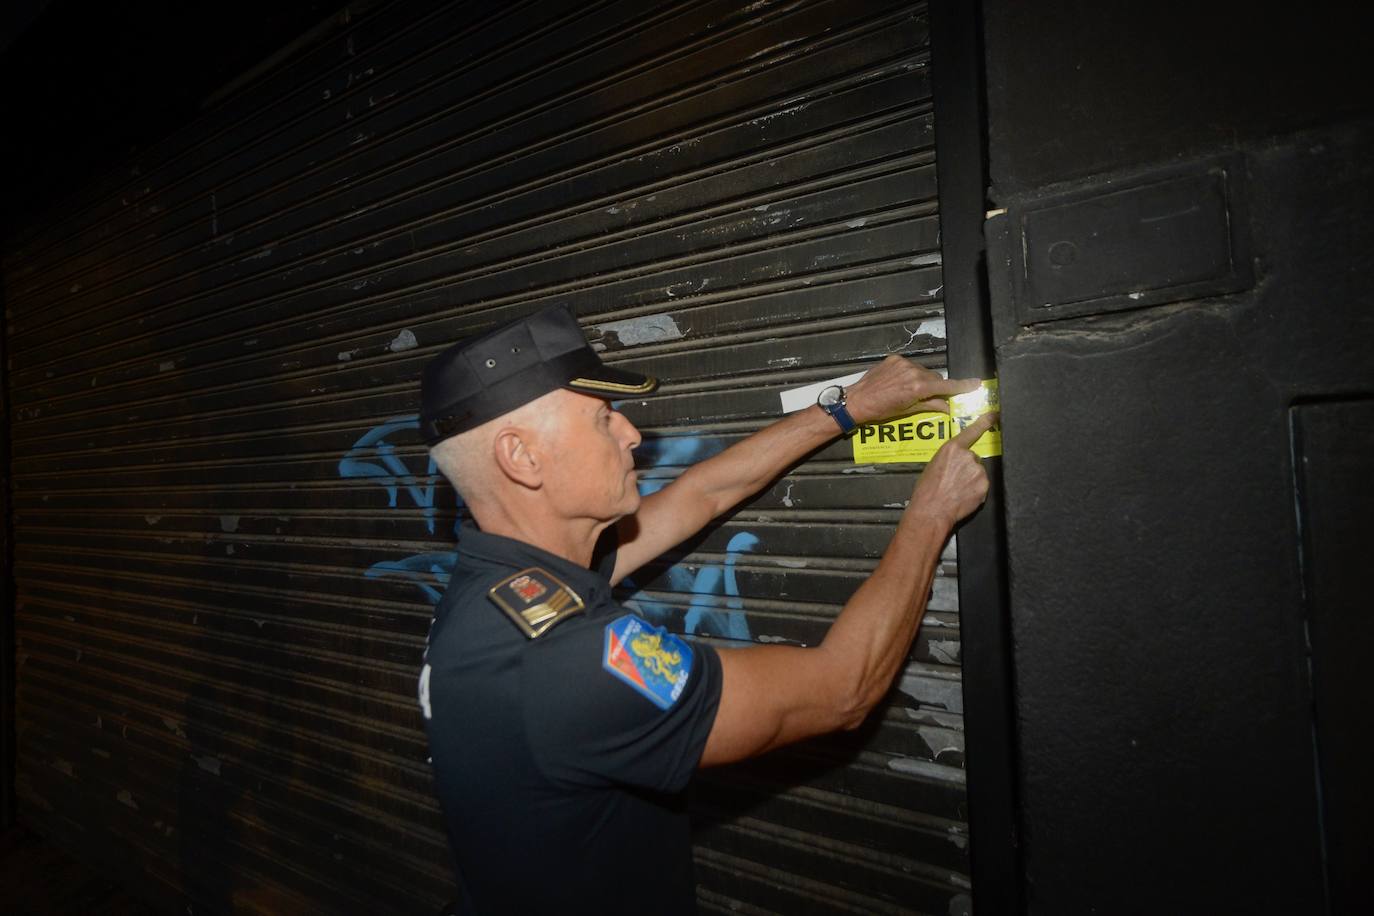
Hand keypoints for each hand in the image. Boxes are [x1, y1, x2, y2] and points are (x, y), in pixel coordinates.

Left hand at [843, 355, 981, 424]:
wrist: (857, 400)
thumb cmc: (881, 411)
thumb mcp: (908, 411)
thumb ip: (930, 405)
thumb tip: (948, 406)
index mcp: (918, 387)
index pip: (946, 386)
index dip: (963, 386)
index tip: (976, 384)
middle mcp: (913, 372)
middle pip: (935, 378)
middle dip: (936, 387)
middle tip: (932, 397)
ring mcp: (903, 363)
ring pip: (923, 371)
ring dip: (923, 380)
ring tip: (911, 391)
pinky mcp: (894, 358)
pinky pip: (910, 365)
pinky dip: (911, 373)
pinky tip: (901, 382)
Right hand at [908, 412, 995, 527]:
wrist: (932, 510)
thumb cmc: (927, 490)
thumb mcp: (933, 465)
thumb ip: (949, 458)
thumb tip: (956, 461)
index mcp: (952, 449)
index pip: (972, 431)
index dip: (985, 421)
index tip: (995, 415)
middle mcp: (968, 456)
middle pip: (973, 458)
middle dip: (966, 468)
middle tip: (953, 480)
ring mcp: (978, 471)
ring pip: (978, 473)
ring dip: (971, 480)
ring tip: (956, 490)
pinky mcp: (984, 485)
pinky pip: (981, 486)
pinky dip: (975, 491)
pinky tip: (963, 496)